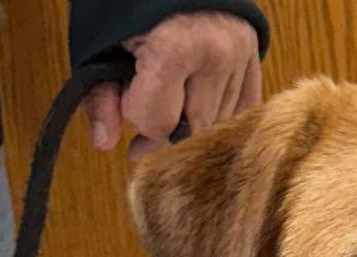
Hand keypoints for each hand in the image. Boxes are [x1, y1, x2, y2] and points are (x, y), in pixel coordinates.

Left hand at [82, 12, 261, 159]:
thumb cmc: (128, 0)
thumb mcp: (102, 41)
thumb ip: (101, 94)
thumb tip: (103, 143)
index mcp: (177, 48)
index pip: (160, 123)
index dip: (137, 116)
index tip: (127, 98)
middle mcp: (218, 54)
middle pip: (192, 130)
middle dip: (165, 125)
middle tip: (146, 109)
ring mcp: (240, 56)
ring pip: (217, 124)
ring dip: (191, 119)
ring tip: (171, 94)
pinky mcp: (254, 57)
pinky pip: (241, 110)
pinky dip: (218, 112)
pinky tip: (196, 99)